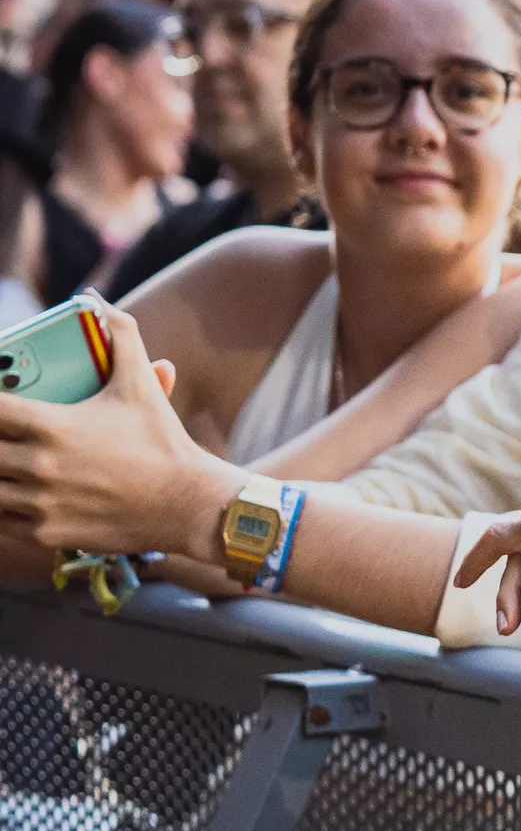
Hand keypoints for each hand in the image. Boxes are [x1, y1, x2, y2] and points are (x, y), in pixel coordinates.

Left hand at [0, 304, 234, 559]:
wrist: (191, 504)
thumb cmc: (163, 442)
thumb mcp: (140, 385)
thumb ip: (119, 336)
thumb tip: (94, 298)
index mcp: (53, 426)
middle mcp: (40, 465)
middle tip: (1, 433)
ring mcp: (40, 503)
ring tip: (4, 462)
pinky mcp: (46, 532)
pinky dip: (0, 505)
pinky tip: (11, 491)